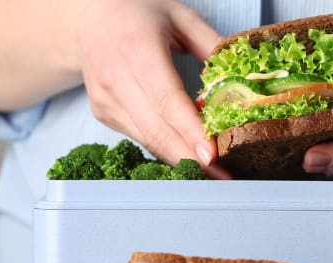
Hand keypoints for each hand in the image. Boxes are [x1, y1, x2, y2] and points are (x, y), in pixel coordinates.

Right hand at [80, 1, 230, 178]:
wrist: (89, 18)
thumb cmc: (139, 12)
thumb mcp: (181, 15)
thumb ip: (212, 45)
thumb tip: (243, 78)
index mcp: (137, 48)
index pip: (166, 100)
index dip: (190, 131)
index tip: (212, 155)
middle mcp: (115, 77)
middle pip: (156, 130)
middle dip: (191, 159)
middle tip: (223, 176)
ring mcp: (104, 99)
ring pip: (147, 139)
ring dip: (181, 158)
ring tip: (214, 171)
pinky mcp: (102, 113)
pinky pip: (140, 136)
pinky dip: (165, 146)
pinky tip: (187, 151)